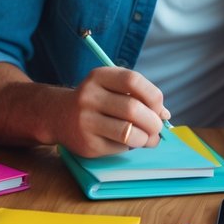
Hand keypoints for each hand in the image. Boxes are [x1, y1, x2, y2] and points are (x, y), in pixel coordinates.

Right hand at [52, 66, 170, 157]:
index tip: (158, 107)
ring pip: (128, 132)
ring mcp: (86, 121)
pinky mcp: (87, 144)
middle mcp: (89, 97)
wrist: (58, 116)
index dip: (153, 95)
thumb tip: (165, 115)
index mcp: (99, 76)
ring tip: (147, 138)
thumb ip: (139, 96)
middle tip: (157, 127)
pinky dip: (130, 146)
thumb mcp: (113, 88)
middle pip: (133, 109)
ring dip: (146, 138)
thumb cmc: (97, 101)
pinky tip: (127, 142)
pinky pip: (119, 147)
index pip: (133, 81)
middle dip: (153, 121)